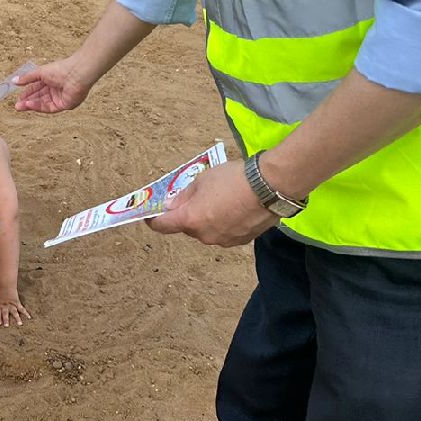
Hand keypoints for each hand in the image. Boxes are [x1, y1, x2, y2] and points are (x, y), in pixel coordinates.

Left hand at [0, 287, 30, 326]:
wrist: (6, 284)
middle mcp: (5, 305)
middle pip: (6, 313)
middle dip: (6, 319)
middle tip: (7, 326)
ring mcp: (12, 304)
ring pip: (14, 312)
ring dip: (17, 318)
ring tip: (20, 324)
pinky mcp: (17, 302)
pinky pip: (22, 308)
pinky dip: (25, 313)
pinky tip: (29, 317)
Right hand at [14, 58, 91, 113]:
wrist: (76, 73)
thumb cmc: (61, 69)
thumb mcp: (40, 72)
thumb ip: (27, 78)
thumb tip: (14, 81)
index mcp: (51, 80)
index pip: (36, 89)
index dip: (27, 93)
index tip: (18, 97)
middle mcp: (55, 90)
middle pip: (39, 98)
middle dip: (28, 101)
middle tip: (17, 105)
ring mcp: (60, 98)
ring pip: (43, 104)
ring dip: (31, 105)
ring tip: (21, 106)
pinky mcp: (64, 105)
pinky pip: (50, 108)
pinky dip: (39, 107)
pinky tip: (30, 105)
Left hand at [146, 162, 276, 246]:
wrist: (270, 187)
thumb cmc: (233, 178)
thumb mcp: (202, 179)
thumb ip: (184, 195)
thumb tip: (172, 205)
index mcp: (191, 220)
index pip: (163, 226)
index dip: (154, 220)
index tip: (150, 215)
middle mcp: (204, 236)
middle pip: (188, 227)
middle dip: (188, 214)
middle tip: (196, 197)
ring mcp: (223, 241)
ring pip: (208, 231)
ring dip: (208, 219)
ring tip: (221, 199)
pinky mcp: (241, 241)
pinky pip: (225, 233)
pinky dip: (225, 223)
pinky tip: (235, 208)